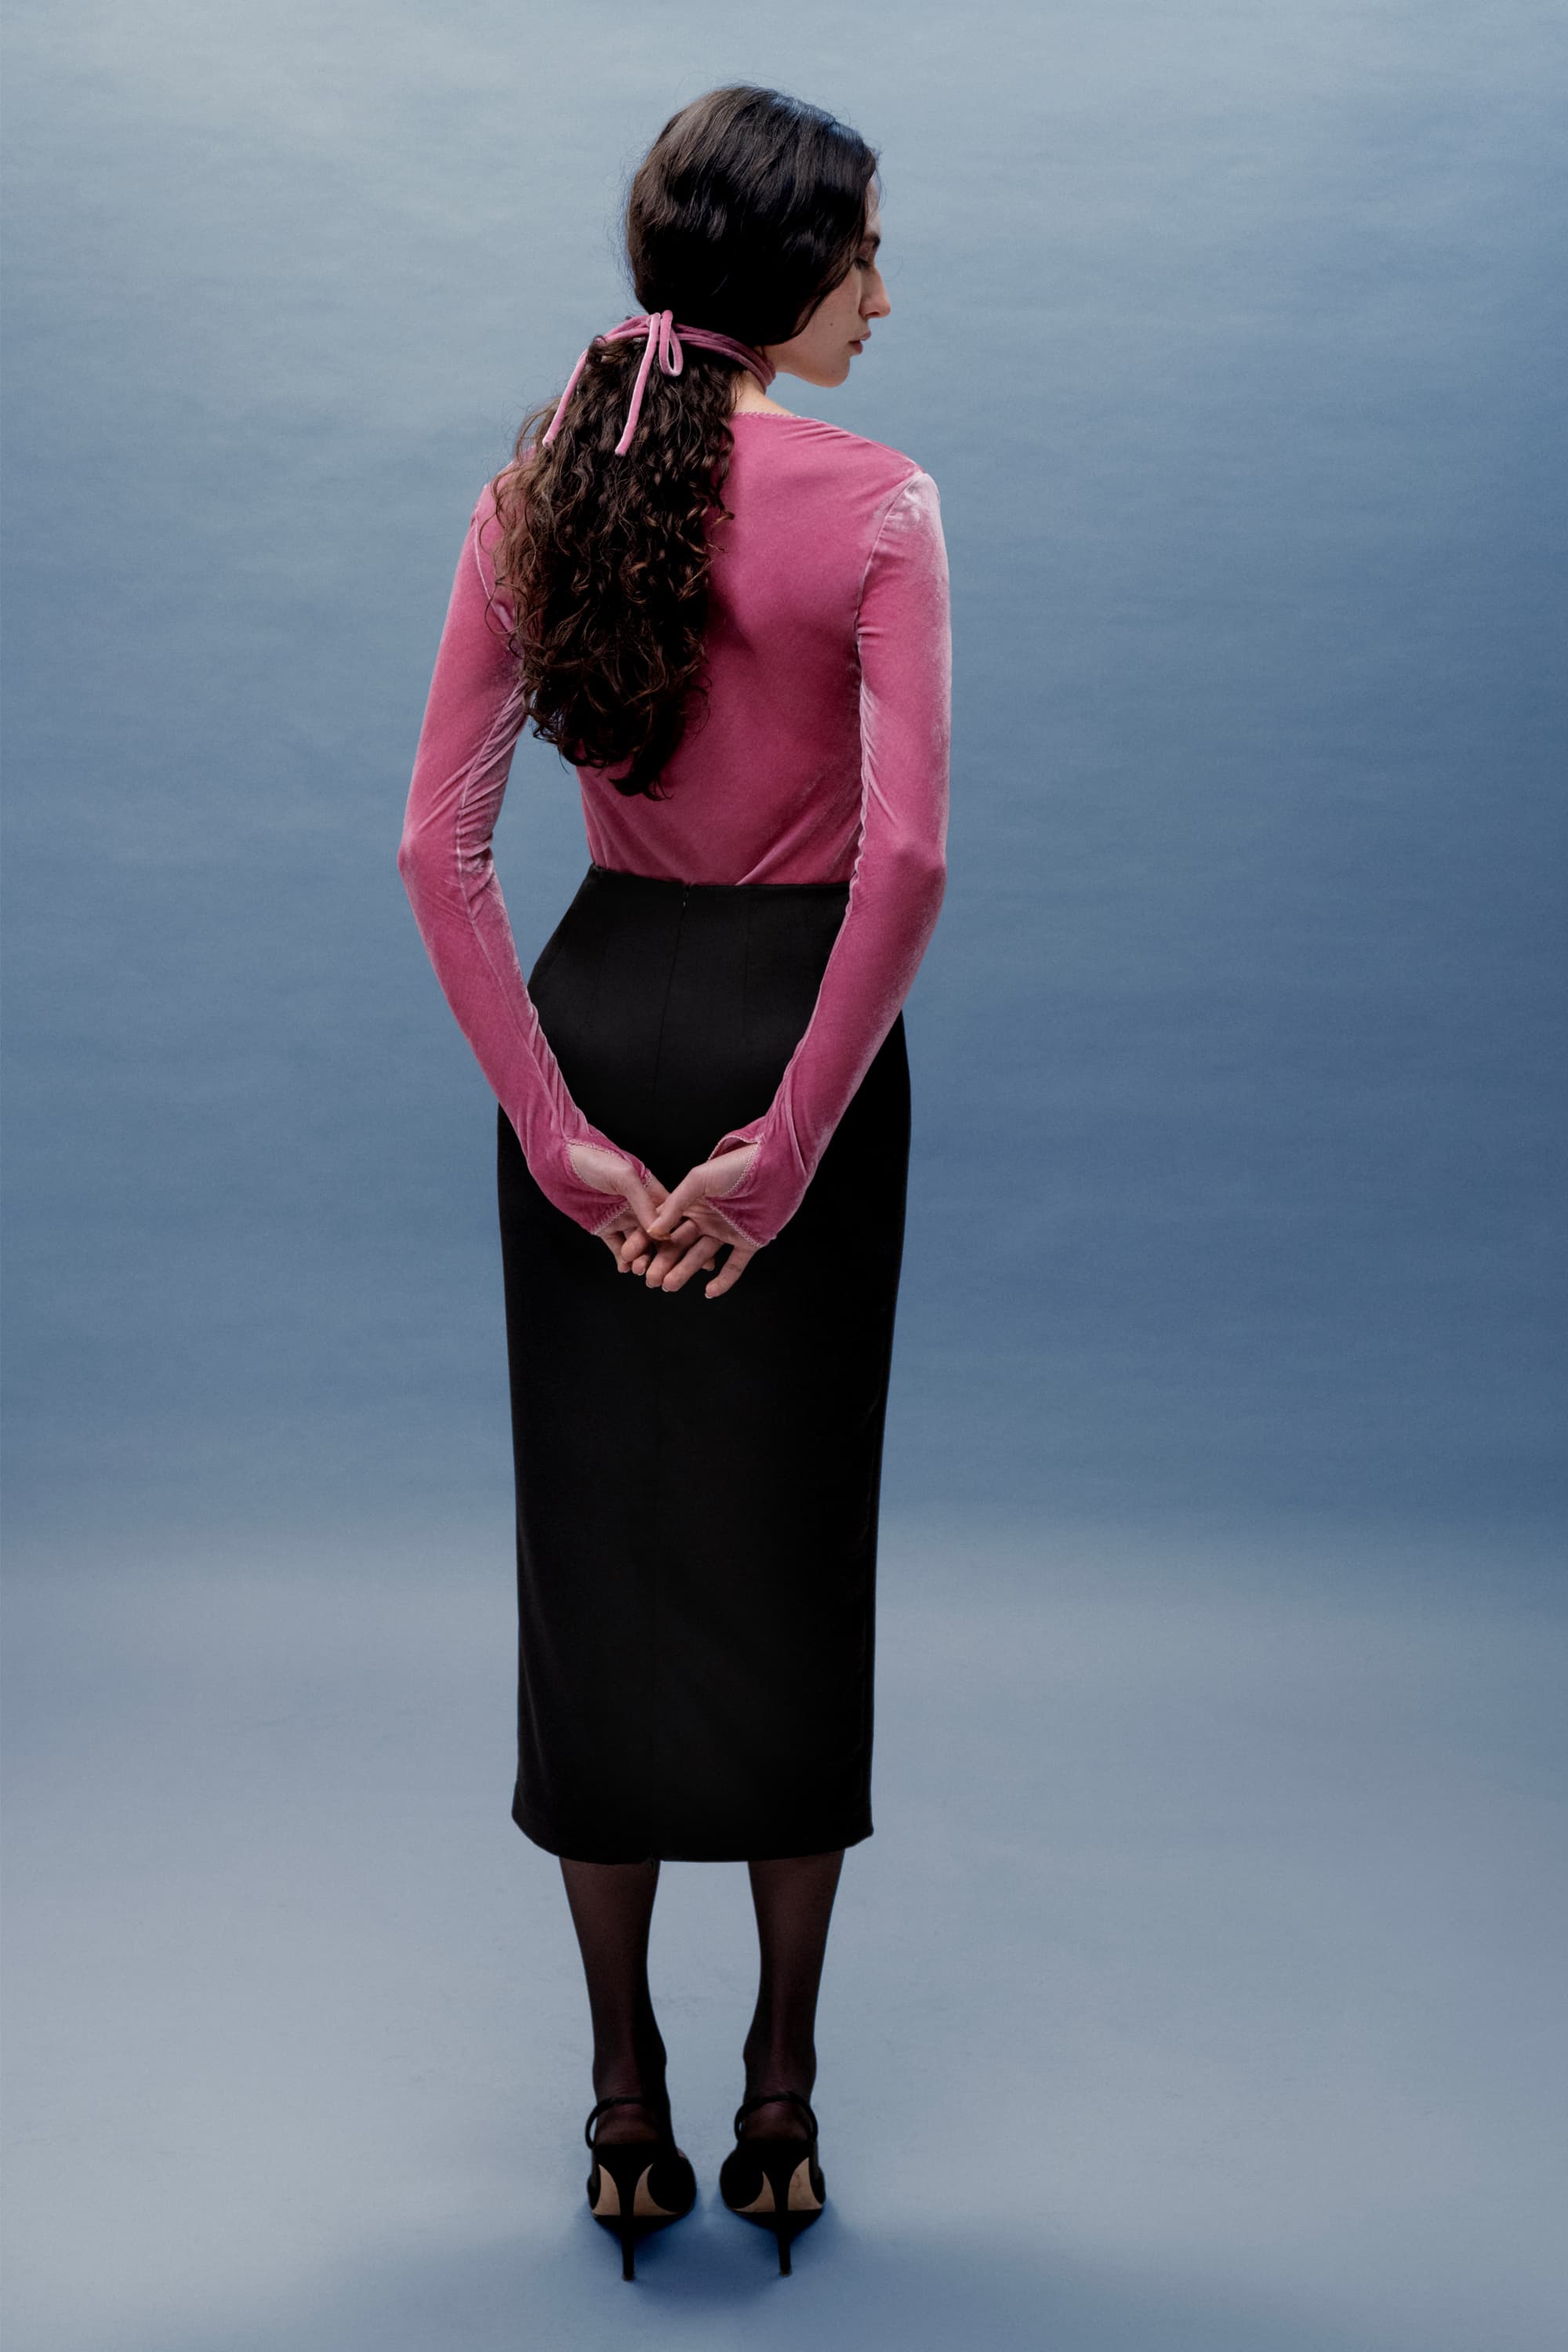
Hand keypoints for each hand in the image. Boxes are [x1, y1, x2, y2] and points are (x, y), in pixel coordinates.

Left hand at [567, 1142, 668, 1271]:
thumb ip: (643, 1202)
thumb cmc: (594, 1160)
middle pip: (654, 1234)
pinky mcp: (604, 1227)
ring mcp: (621, 1217)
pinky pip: (617, 1246)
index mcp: (649, 1190)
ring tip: (637, 1268)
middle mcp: (638, 1206)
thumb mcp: (624, 1177)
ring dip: (639, 1258)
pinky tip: (623, 1266)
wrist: (559, 1163)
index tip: (675, 1248)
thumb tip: (660, 1229)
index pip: (668, 1215)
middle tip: (652, 1265)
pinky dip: (621, 1259)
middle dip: (655, 1251)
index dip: (672, 1232)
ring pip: (636, 1243)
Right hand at [639, 1146, 761, 1298]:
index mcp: (692, 1203)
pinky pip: (734, 1266)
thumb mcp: (699, 1179)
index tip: (629, 1255)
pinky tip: (709, 1291)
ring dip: (684, 1271)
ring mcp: (727, 1231)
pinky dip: (723, 1281)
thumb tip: (654, 1229)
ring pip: (701, 1257)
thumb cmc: (735, 1165)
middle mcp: (707, 1219)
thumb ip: (676, 1204)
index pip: (665, 1226)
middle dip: (663, 1262)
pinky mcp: (749, 1242)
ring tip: (668, 1284)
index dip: (647, 1241)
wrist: (774, 1164)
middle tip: (649, 1279)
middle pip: (680, 1245)